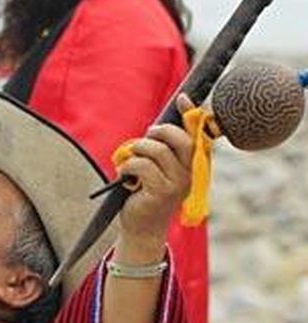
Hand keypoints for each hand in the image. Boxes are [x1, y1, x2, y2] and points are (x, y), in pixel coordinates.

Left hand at [114, 94, 194, 254]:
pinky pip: (142, 166)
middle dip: (157, 132)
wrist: (142, 225)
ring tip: (129, 162)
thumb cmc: (146, 192)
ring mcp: (178, 183)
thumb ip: (160, 149)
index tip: (182, 97)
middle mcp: (191, 172)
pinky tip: (124, 175)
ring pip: (156, 151)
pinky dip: (128, 166)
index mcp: (192, 163)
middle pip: (179, 139)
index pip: (198, 133)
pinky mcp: (162, 192)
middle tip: (143, 139)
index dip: (191, 113)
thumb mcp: (156, 168)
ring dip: (136, 151)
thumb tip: (154, 128)